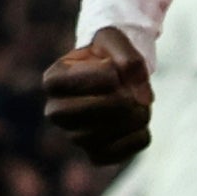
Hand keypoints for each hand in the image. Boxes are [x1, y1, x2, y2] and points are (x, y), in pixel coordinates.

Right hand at [41, 26, 154, 166]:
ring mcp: (72, 135)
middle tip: (132, 91)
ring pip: (102, 136)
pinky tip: (138, 124)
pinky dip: (136, 138)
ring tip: (139, 104)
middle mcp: (55, 111)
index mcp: (53, 80)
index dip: (104, 74)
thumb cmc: (109, 55)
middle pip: (87, 112)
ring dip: (134, 117)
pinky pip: (116, 155)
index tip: (113, 67)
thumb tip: (143, 100)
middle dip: (120, 99)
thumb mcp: (117, 40)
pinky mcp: (94, 155)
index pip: (72, 82)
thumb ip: (130, 61)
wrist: (116, 75)